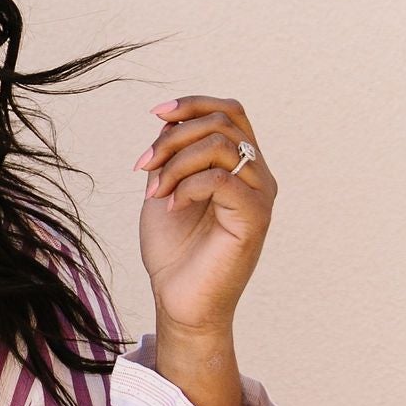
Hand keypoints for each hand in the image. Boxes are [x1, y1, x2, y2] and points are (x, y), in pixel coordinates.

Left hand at [133, 94, 277, 405]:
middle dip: (174, 136)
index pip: (230, 112)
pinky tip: (170, 205)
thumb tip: (170, 120)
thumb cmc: (174, 250)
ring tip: (154, 190)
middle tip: (144, 166)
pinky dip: (187, 185)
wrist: (179, 301)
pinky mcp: (255, 218)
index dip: (193, 104)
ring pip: (221, 145)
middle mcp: (258, 176)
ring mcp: (260, 196)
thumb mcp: (165, 187)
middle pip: (223, 122)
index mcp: (240, 166)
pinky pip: (221, 178)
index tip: (156, 114)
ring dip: (176, 161)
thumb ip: (172, 153)